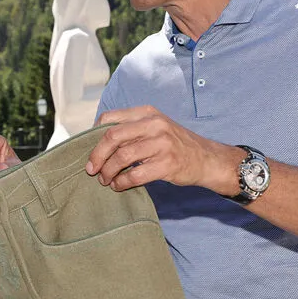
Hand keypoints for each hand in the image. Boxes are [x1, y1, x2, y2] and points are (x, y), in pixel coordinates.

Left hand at [87, 106, 241, 192]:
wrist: (207, 159)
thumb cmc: (175, 144)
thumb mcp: (155, 127)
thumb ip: (131, 129)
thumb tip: (97, 141)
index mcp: (147, 113)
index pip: (110, 119)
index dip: (94, 135)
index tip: (90, 149)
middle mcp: (154, 125)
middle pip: (112, 137)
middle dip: (97, 155)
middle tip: (91, 169)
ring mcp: (162, 144)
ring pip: (122, 157)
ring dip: (108, 171)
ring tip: (105, 180)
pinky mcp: (167, 164)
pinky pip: (135, 175)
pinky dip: (121, 182)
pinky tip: (118, 185)